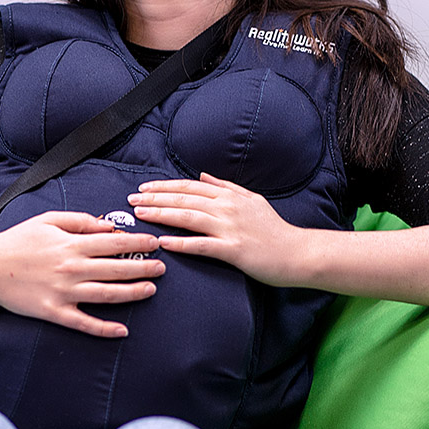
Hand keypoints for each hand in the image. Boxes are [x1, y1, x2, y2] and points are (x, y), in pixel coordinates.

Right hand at [0, 211, 165, 336]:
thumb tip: (107, 226)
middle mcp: (72, 269)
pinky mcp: (55, 312)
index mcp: (71, 245)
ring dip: (132, 293)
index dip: (138, 242)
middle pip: (116, 268)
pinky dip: (104, 328)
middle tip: (162, 268)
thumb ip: (79, 221)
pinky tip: (122, 330)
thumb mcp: (48, 220)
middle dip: (143, 267)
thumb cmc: (18, 241)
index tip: (155, 243)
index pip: (113, 243)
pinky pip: (84, 323)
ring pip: (106, 294)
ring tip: (150, 290)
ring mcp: (64, 292)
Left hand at [127, 172, 300, 285]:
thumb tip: (203, 176)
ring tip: (141, 215)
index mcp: (230, 196)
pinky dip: (181, 243)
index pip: (190, 187)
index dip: (164, 186)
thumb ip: (226, 186)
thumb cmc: (273, 230)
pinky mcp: (234, 249)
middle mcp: (228, 208)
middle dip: (155, 198)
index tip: (143, 189)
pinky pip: (202, 245)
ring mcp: (230, 228)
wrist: (297, 253)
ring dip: (162, 214)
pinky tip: (163, 243)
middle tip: (131, 200)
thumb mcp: (252, 200)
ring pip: (189, 217)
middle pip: (184, 199)